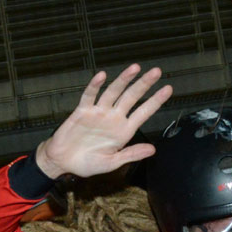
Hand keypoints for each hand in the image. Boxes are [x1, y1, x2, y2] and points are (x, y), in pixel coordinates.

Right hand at [35, 65, 171, 179]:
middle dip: (144, 84)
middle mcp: (114, 118)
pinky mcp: (82, 111)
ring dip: (124, 80)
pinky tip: (102, 76)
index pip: (143, 113)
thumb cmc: (88, 163)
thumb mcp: (112, 163)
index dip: (155, 101)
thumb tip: (153, 150)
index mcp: (124, 131)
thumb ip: (131, 155)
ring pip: (113, 92)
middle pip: (132, 97)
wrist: (63, 162)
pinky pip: (90, 96)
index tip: (168, 89)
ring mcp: (99, 112)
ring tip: (135, 68)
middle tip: (157, 71)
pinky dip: (95, 86)